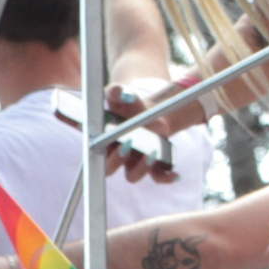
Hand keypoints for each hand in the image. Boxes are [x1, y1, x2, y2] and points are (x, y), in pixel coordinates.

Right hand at [62, 82, 192, 182]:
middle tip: (126, 144)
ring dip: (141, 168)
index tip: (101, 141)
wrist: (148, 111)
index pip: (92, 153)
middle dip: (116, 160)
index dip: (93, 152)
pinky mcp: (152, 164)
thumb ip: (116, 91)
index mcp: (103, 142)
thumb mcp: (121, 94)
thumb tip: (122, 93)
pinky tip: (175, 174)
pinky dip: (165, 177)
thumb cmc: (129, 104)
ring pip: (132, 176)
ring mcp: (134, 162)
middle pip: (109, 169)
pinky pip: (157, 176)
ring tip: (151, 152)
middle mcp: (116, 156)